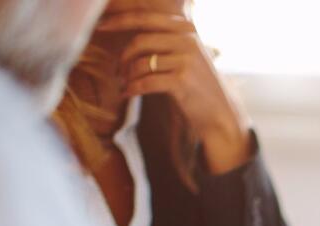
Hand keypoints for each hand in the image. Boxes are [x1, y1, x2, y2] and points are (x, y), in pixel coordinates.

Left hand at [94, 3, 253, 173]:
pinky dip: (132, 89)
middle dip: (123, 57)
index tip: (100, 26)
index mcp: (187, 29)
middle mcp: (188, 40)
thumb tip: (128, 31)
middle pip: (140, 40)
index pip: (146, 18)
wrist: (220, 114)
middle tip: (117, 71)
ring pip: (141, 62)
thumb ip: (165, 39)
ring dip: (127, 76)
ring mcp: (186, 59)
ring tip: (125, 84)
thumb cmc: (197, 86)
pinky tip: (127, 94)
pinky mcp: (182, 80)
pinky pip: (145, 81)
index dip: (119, 20)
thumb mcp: (187, 55)